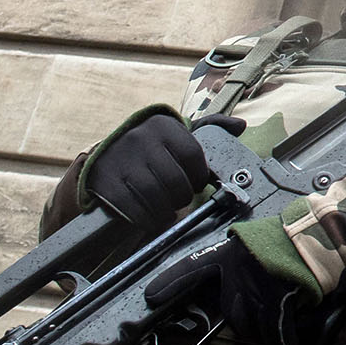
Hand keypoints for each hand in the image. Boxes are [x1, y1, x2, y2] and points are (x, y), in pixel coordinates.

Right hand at [85, 113, 243, 230]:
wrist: (105, 154)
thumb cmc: (152, 147)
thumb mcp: (177, 132)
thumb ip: (210, 127)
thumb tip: (240, 126)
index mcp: (163, 126)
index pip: (193, 155)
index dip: (200, 175)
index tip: (198, 183)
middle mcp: (141, 139)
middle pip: (175, 180)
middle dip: (183, 196)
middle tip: (181, 199)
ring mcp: (121, 160)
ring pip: (154, 196)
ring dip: (166, 211)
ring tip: (168, 210)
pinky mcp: (106, 181)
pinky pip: (132, 208)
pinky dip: (147, 218)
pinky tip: (151, 216)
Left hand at [145, 235, 306, 344]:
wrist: (318, 236)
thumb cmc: (290, 240)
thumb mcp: (256, 244)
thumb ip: (239, 263)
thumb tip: (230, 287)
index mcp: (230, 255)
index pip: (192, 268)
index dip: (170, 282)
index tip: (150, 296)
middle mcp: (236, 274)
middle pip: (233, 314)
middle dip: (247, 320)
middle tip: (263, 314)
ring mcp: (255, 290)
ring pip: (253, 327)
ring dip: (266, 331)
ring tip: (280, 322)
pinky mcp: (277, 303)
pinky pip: (276, 333)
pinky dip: (283, 339)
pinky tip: (288, 339)